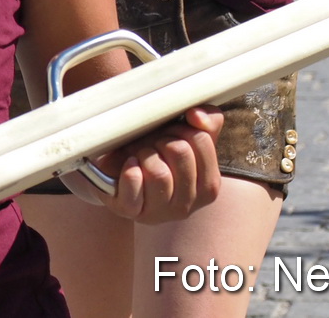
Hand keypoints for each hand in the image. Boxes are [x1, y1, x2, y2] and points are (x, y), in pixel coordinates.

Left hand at [96, 105, 223, 222]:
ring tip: (140, 156)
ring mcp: (159, 212)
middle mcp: (188, 205)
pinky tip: (130, 165)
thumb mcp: (186, 136)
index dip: (181, 128)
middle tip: (152, 143)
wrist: (119, 171)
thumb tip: (196, 115)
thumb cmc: (157, 153)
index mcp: (208, 186)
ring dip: (145, 154)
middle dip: (162, 139)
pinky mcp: (131, 210)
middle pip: (180, 152)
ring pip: (159, 173)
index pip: (201, 140)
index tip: (171, 134)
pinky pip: (133, 187)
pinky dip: (129, 170)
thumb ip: (207, 121)